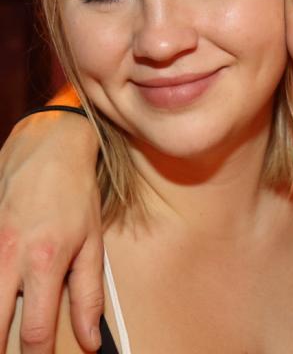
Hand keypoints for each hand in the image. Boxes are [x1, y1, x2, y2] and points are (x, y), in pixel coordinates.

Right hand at [0, 110, 101, 353]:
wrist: (50, 148)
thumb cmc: (75, 195)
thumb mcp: (92, 242)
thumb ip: (89, 294)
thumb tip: (92, 341)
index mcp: (46, 261)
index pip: (35, 332)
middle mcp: (9, 256)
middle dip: (1, 347)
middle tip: (13, 351)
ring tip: (3, 331)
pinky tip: (1, 293)